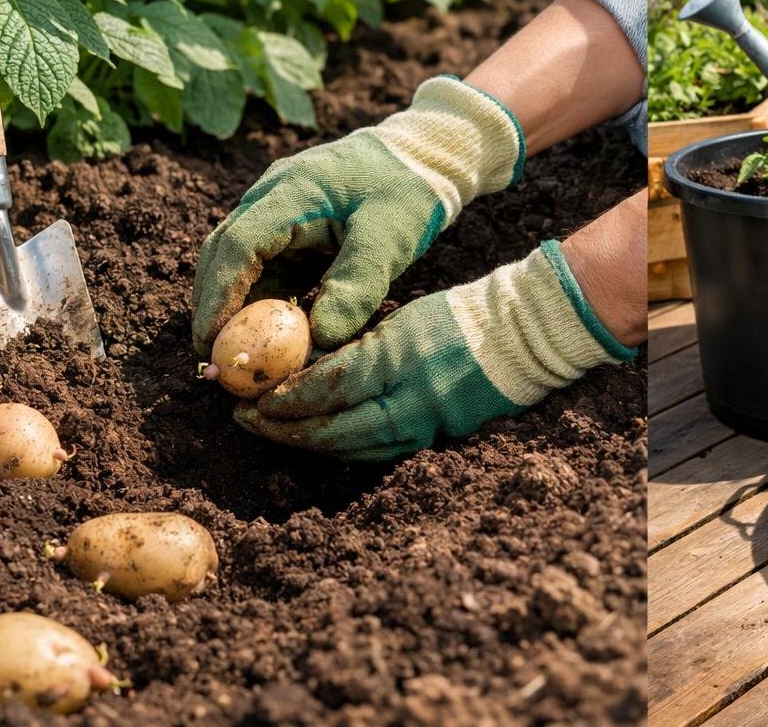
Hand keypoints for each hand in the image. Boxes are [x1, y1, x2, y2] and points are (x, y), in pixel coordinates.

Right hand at [192, 76, 522, 352]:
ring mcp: (280, 206)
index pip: (236, 246)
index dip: (218, 297)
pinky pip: (267, 262)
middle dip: (214, 305)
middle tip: (215, 359)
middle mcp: (274, 194)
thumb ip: (356, 287)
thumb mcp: (390, 241)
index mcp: (292, 191)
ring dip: (237, 303)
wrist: (426, 156)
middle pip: (222, 252)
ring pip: (240, 259)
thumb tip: (319, 340)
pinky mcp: (293, 222)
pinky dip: (264, 295)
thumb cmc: (410, 193)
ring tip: (241, 352)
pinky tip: (273, 330)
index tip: (210, 343)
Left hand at [234, 241, 636, 460]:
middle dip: (283, 428)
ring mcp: (425, 423)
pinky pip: (378, 452)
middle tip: (246, 420)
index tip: (251, 397)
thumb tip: (300, 364)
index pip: (329, 385)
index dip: (285, 398)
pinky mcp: (436, 438)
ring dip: (307, 444)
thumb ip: (356, 344)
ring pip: (352, 448)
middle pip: (333, 428)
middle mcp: (410, 397)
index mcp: (399, 355)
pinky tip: (319, 441)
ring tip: (274, 432)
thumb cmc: (458, 315)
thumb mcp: (401, 318)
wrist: (520, 336)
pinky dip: (342, 449)